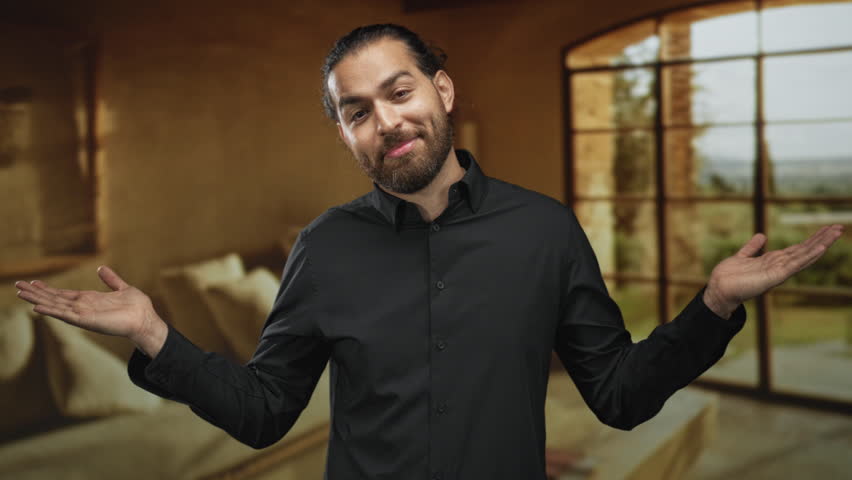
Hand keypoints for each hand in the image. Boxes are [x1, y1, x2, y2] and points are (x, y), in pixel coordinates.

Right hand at [15, 266, 167, 355]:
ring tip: (21, 293)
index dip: (48, 289)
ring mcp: (83, 314)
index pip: (63, 294)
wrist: (145, 318)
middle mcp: (82, 307)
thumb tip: (101, 269)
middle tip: (18, 286)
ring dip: (38, 299)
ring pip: (55, 306)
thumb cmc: (137, 307)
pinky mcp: (86, 320)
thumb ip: (111, 280)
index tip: (33, 282)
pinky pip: (65, 315)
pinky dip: (52, 311)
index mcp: (89, 299)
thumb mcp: (122, 288)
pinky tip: (38, 307)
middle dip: (36, 292)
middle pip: (54, 299)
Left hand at [703, 224, 844, 317]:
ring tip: (836, 232)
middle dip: (822, 239)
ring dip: (821, 243)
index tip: (826, 228)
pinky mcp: (776, 276)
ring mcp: (779, 271)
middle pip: (806, 250)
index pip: (798, 248)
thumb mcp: (742, 256)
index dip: (812, 239)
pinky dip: (809, 256)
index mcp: (774, 261)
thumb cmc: (729, 276)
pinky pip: (795, 264)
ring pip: (805, 255)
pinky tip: (821, 247)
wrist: (719, 289)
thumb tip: (762, 235)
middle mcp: (780, 266)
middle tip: (840, 227)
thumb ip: (752, 247)